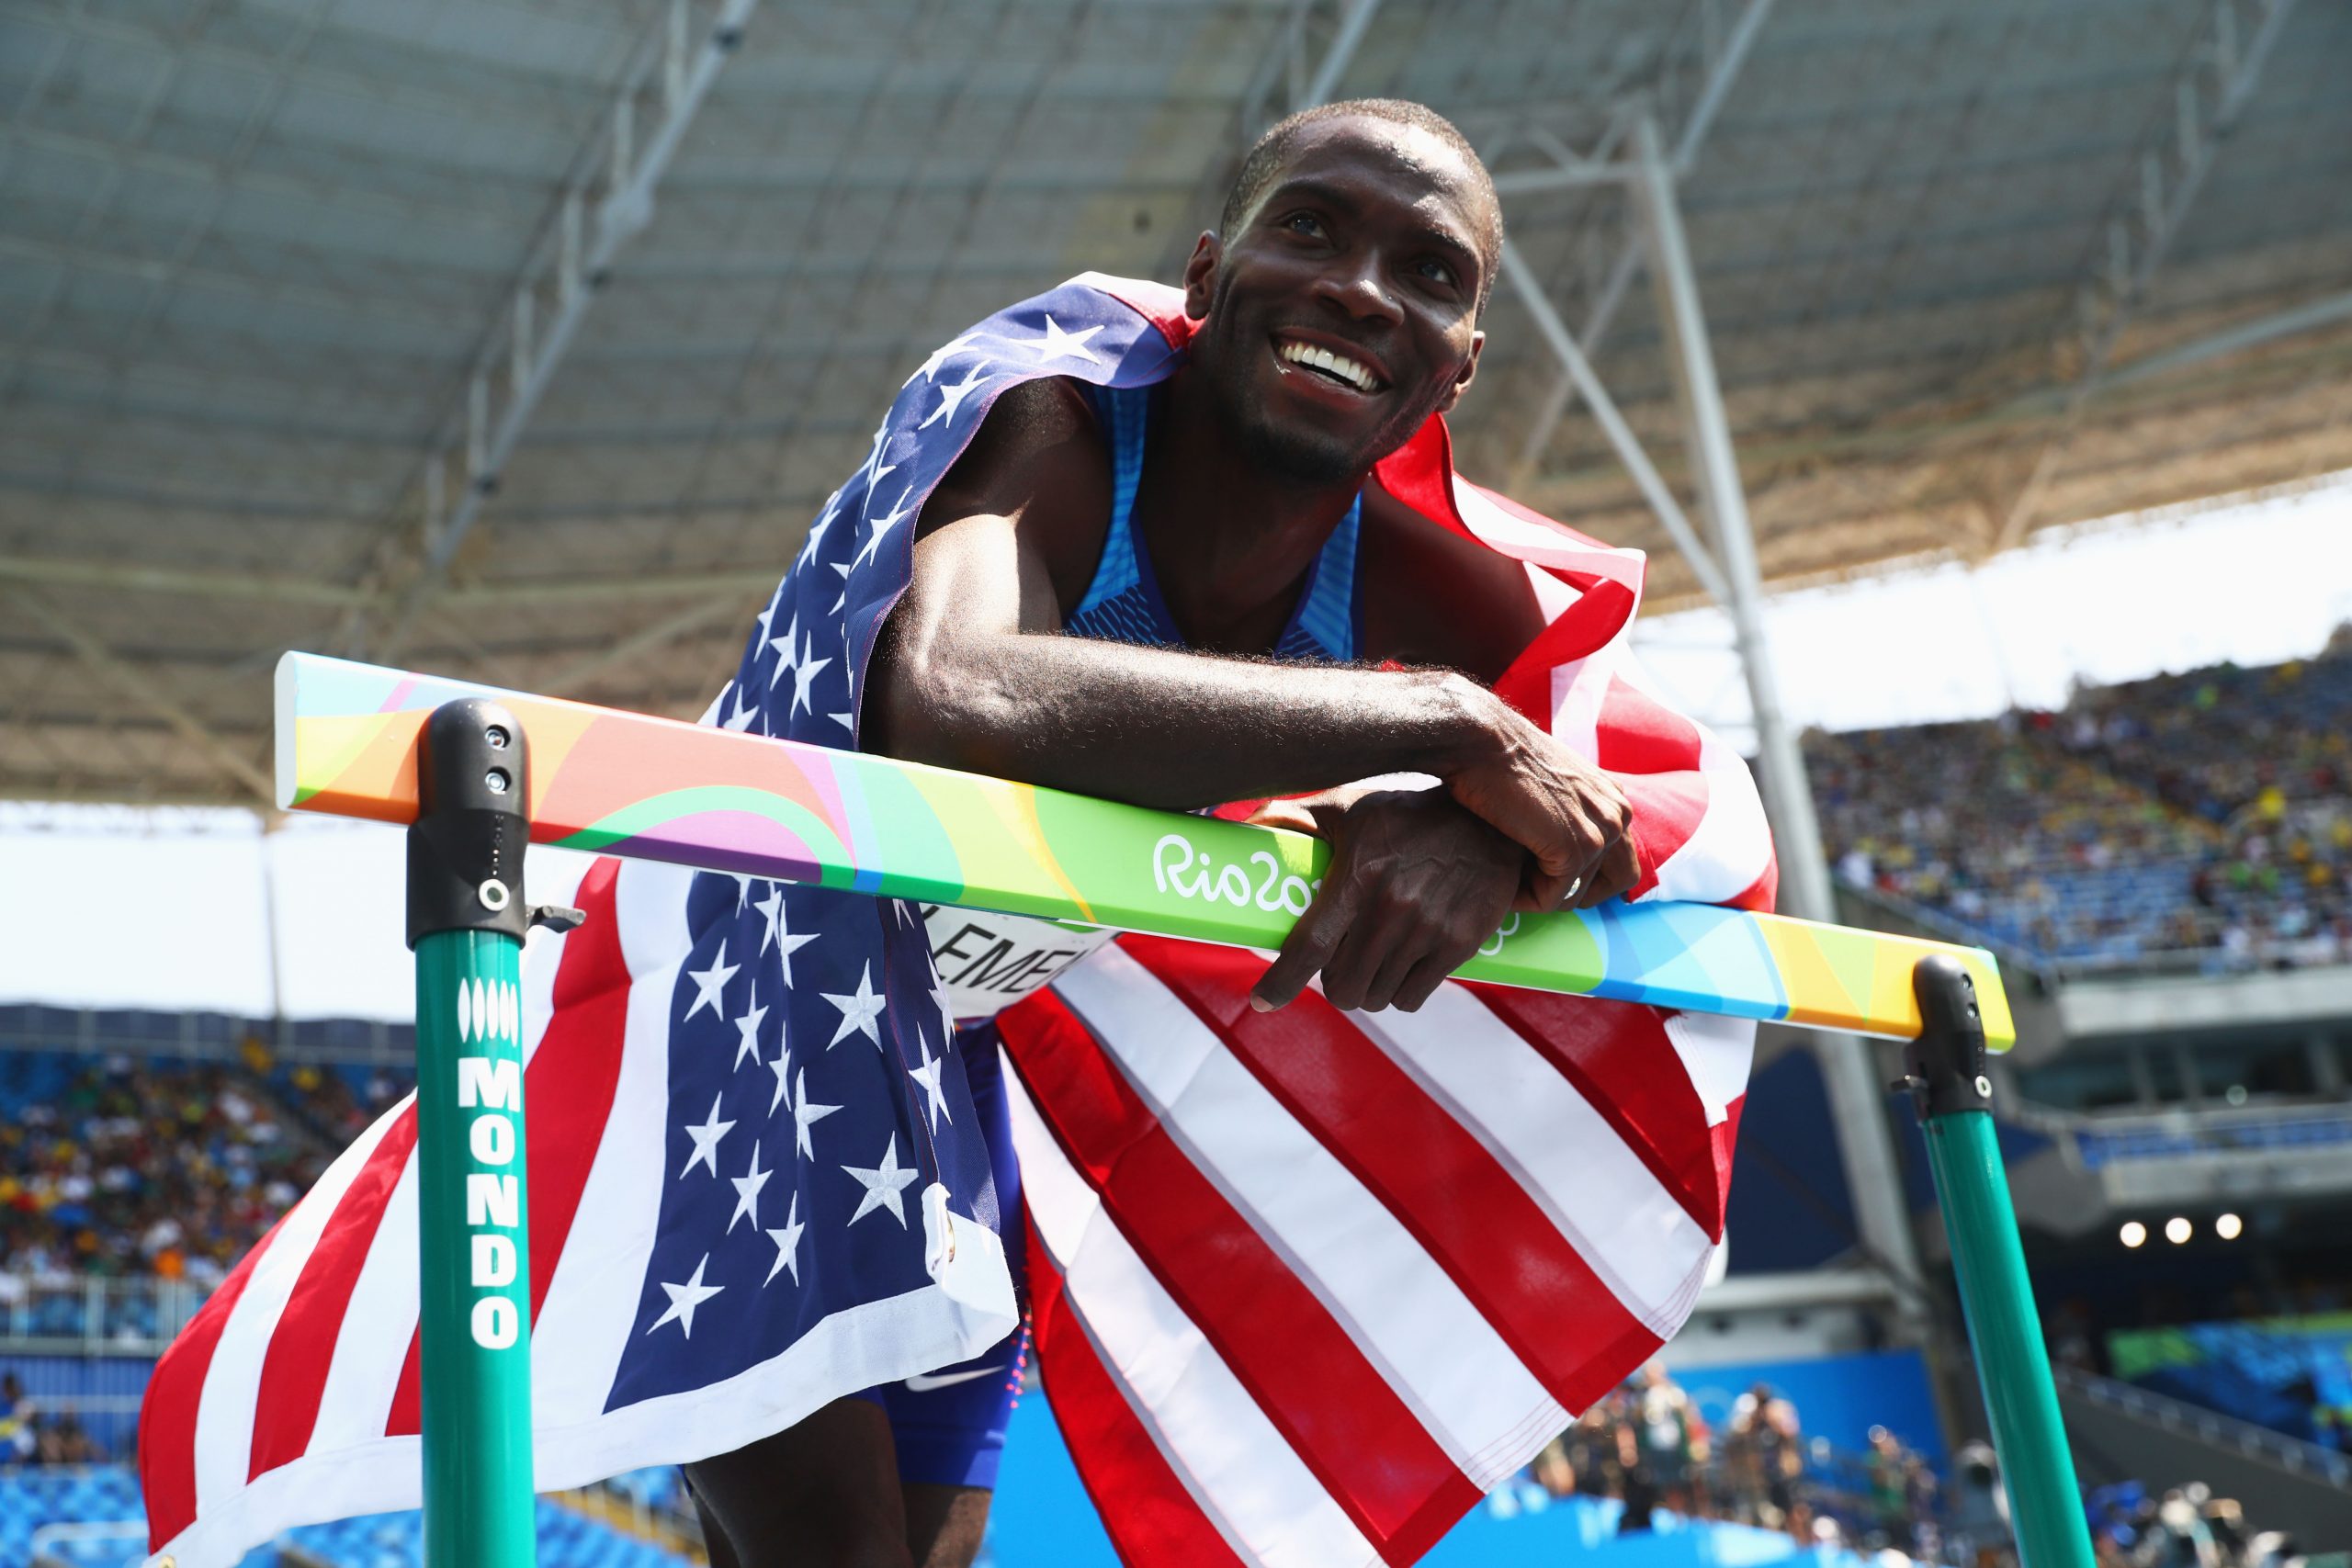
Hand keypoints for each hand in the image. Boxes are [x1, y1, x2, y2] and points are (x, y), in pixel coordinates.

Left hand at [1249, 787, 1527, 1013]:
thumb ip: (1299, 818)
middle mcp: (1392, 906)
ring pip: (1377, 997)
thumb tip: (1249, 825)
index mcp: (1358, 874)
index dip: (1282, 981)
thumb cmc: (1407, 815)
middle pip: (1343, 986)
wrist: (1490, 820)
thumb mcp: (1351, 807)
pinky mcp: (1460, 943)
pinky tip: (1401, 967)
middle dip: (1334, 984)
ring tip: (1372, 964)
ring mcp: (1429, 928)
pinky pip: (1412, 997)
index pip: (1311, 945)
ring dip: (1368, 989)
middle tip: (1338, 966)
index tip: (1263, 1002)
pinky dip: (1400, 992)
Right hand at [1444, 703, 1639, 911]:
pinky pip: (1551, 898)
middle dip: (1570, 891)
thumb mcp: (1548, 786)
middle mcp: (1618, 813)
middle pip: (1614, 882)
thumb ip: (1567, 812)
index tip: (1541, 875)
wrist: (1479, 742)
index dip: (1580, 876)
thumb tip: (1557, 848)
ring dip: (1540, 894)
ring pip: (1577, 894)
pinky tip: (1501, 880)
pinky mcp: (1576, 849)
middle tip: (1530, 886)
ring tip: (1506, 878)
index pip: (1620, 861)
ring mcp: (1602, 831)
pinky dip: (1523, 898)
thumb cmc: (1498, 763)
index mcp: (1614, 798)